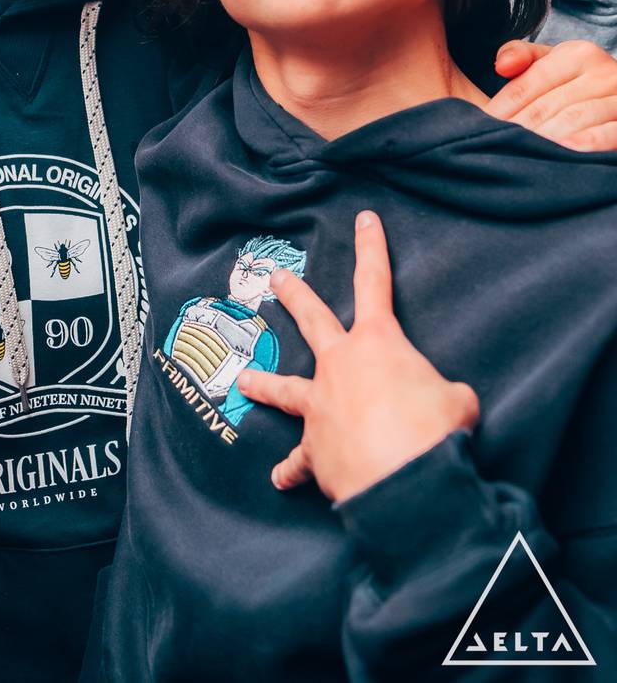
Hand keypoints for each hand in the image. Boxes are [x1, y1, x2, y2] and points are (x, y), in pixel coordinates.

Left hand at [238, 212, 477, 503]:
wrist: (406, 484)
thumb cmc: (435, 433)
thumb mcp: (457, 402)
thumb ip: (445, 395)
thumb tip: (445, 406)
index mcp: (378, 344)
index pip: (375, 282)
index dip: (371, 247)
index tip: (363, 218)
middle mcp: (340, 367)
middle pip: (312, 320)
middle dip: (294, 295)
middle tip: (275, 277)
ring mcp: (321, 407)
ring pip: (285, 389)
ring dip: (264, 383)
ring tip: (244, 379)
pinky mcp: (315, 450)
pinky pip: (299, 462)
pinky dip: (292, 471)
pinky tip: (280, 479)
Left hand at [487, 39, 616, 150]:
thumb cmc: (583, 87)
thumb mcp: (556, 63)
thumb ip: (524, 57)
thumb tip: (500, 66)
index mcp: (579, 54)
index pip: (528, 84)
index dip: (501, 108)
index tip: (482, 126)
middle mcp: (603, 72)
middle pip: (546, 104)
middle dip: (518, 127)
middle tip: (497, 145)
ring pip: (573, 118)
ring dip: (545, 137)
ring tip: (522, 152)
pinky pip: (610, 133)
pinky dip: (587, 142)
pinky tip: (566, 151)